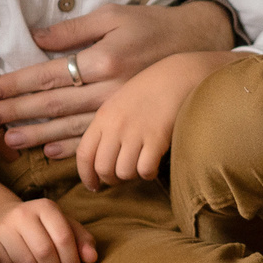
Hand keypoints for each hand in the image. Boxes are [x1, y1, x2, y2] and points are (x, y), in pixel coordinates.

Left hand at [0, 1, 237, 159]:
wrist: (196, 47)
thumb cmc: (152, 26)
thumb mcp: (113, 15)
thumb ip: (74, 29)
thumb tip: (37, 37)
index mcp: (102, 58)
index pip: (49, 73)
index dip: (17, 83)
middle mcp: (109, 88)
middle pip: (54, 103)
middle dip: (18, 112)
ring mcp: (121, 110)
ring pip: (70, 126)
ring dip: (37, 135)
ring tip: (9, 141)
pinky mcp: (132, 123)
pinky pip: (97, 139)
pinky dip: (70, 148)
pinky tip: (49, 153)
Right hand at [0, 196, 97, 262]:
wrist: (0, 217)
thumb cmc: (40, 227)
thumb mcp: (63, 226)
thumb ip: (82, 240)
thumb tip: (91, 258)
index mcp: (45, 207)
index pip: (64, 238)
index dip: (73, 261)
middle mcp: (22, 214)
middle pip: (45, 252)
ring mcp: (2, 227)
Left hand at [72, 51, 230, 189]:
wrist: (178, 76)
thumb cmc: (149, 90)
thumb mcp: (118, 103)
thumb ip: (106, 127)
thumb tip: (98, 156)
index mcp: (103, 116)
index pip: (84, 154)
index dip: (86, 175)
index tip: (93, 186)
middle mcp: (116, 126)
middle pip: (103, 168)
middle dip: (110, 180)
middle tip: (119, 178)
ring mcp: (136, 132)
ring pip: (124, 173)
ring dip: (131, 176)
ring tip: (138, 167)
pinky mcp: (157, 139)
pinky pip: (145, 170)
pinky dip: (148, 174)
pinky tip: (152, 165)